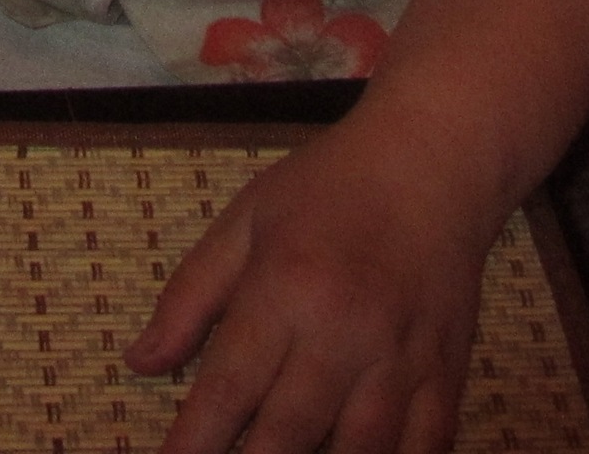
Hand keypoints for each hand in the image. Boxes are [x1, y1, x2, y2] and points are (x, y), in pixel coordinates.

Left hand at [123, 122, 489, 453]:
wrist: (431, 163)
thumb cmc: (326, 188)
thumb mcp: (244, 222)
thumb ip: (189, 296)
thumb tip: (140, 363)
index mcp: (284, 288)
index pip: (229, 386)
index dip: (194, 441)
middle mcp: (344, 333)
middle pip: (287, 434)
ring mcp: (403, 361)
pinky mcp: (448, 377)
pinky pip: (424, 449)